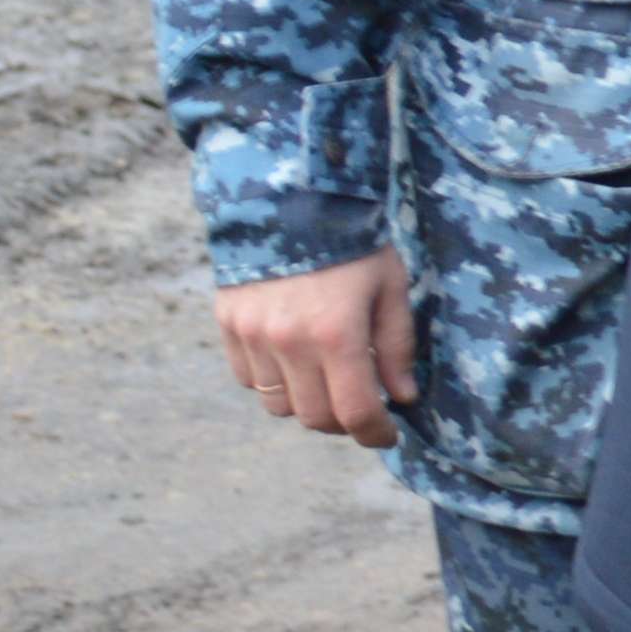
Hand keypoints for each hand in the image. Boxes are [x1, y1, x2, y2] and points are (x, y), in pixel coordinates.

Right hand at [217, 245, 416, 447]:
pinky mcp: (229, 325)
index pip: (354, 412)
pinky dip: (273, 381)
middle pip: (314, 417)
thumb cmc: (351, 242)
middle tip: (360, 407)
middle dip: (342, 422)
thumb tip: (401, 397)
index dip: (375, 434)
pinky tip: (293, 359)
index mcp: (336, 334)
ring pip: (278, 404)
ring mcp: (253, 335)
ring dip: (306, 402)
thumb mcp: (390, 287)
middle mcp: (289, 342)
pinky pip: (249, 379)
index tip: (386, 435)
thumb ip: (397, 346)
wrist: (288, 196)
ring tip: (326, 379)